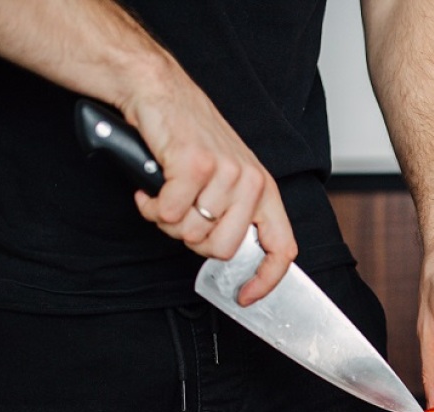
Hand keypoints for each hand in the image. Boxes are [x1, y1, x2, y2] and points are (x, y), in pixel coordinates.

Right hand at [122, 84, 296, 305]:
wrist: (162, 93)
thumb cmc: (191, 139)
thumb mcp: (229, 179)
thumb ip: (236, 215)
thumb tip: (232, 259)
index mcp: (265, 190)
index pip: (282, 248)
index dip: (266, 280)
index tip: (245, 297)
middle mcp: (251, 182)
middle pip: (223, 250)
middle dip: (193, 242)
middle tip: (180, 215)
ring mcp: (225, 173)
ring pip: (191, 233)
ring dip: (168, 220)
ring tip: (166, 193)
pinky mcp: (194, 165)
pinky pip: (168, 213)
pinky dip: (150, 206)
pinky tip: (151, 188)